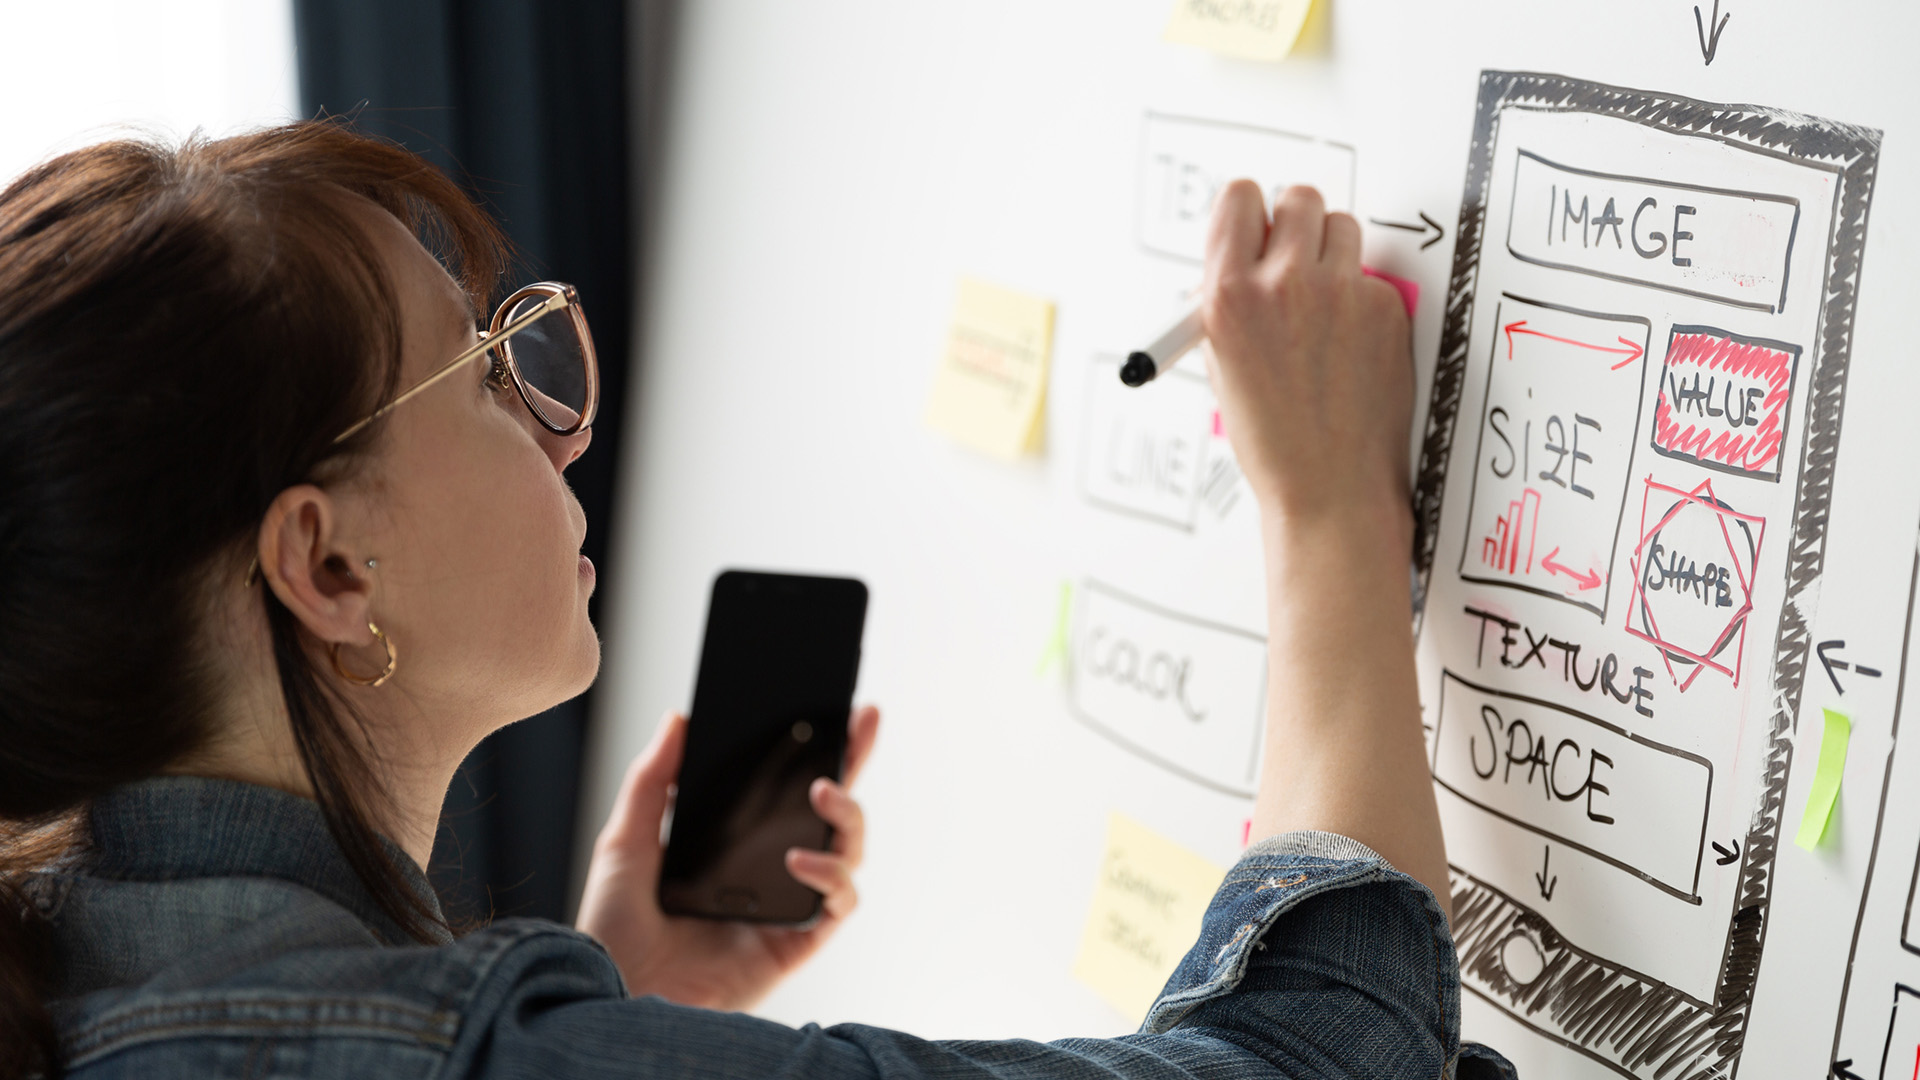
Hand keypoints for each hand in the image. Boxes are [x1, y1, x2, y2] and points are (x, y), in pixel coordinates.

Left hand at [575, 704, 880, 1010]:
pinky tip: (799, 863)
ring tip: (822, 793)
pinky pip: (841, 902)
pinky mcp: (799, 940)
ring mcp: (788, 904)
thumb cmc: (615, 931)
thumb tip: (677, 719)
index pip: (784, 789)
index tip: (833, 709)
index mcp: (734, 843)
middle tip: (864, 724)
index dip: (815, 750)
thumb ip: (650, 780)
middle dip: (854, 762)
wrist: (615, 993)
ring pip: (848, 850)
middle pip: (830, 810)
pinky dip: (832, 875)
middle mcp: (769, 871)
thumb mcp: (624, 842)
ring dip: (848, 816)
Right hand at [1200, 181, 1413, 547]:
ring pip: (1342, 226)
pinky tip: (1349, 345)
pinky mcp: (1385, 309)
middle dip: (1295, 220)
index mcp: (1229, 296)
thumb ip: (1229, 299)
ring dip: (1331, 252)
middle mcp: (1283, 285)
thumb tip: (1243, 254)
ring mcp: (1340, 294)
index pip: (1239, 198)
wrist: (1328, 487)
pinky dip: (1361, 300)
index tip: (1255, 225)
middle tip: (1294, 254)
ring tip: (1323, 304)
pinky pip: (1371, 277)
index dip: (1249, 210)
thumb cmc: (1272, 438)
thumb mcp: (1221, 362)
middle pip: (1300, 197)